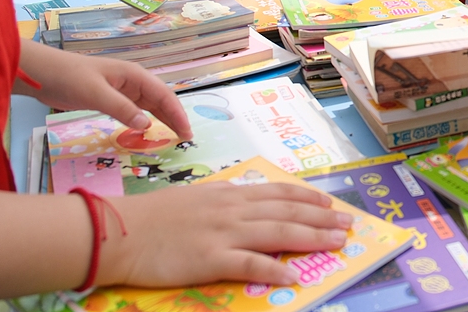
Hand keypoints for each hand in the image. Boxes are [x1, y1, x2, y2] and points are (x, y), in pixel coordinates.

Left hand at [18, 43, 191, 139]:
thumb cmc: (69, 77)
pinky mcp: (111, 99)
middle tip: (185, 138)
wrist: (42, 73)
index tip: (186, 132)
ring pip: (149, 106)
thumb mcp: (96, 94)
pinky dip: (144, 121)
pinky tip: (147, 130)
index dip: (177, 114)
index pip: (164, 95)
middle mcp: (133, 81)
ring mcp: (122, 90)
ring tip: (173, 136)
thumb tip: (146, 126)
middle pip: (161, 101)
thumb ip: (122, 109)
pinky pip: (134, 111)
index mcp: (134, 75)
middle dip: (174, 118)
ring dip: (162, 120)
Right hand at [103, 182, 351, 286]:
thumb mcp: (197, 199)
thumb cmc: (153, 217)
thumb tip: (249, 207)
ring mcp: (223, 233)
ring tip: (337, 242)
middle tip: (348, 223)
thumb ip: (225, 203)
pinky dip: (273, 268)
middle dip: (321, 217)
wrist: (119, 230)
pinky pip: (249, 264)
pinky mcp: (210, 258)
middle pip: (287, 211)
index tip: (330, 202)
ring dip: (312, 237)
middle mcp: (232, 209)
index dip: (307, 198)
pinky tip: (292, 274)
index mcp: (229, 194)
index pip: (278, 193)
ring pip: (278, 232)